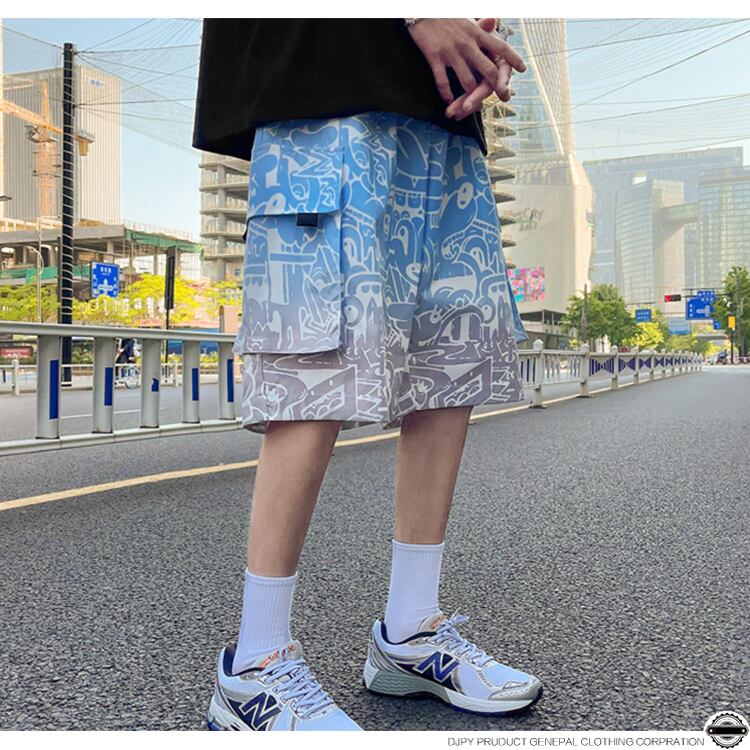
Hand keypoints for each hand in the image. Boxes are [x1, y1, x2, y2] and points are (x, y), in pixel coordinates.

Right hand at [408, 18, 524, 105]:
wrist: (420, 8)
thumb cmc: (445, 13)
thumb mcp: (466, 17)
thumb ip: (480, 24)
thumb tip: (495, 21)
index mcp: (477, 33)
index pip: (501, 47)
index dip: (513, 59)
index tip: (523, 69)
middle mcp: (467, 44)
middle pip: (488, 70)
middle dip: (496, 86)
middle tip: (502, 97)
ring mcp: (451, 52)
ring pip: (467, 81)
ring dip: (469, 97)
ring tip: (470, 104)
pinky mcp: (435, 58)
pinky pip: (443, 82)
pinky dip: (446, 95)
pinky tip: (448, 101)